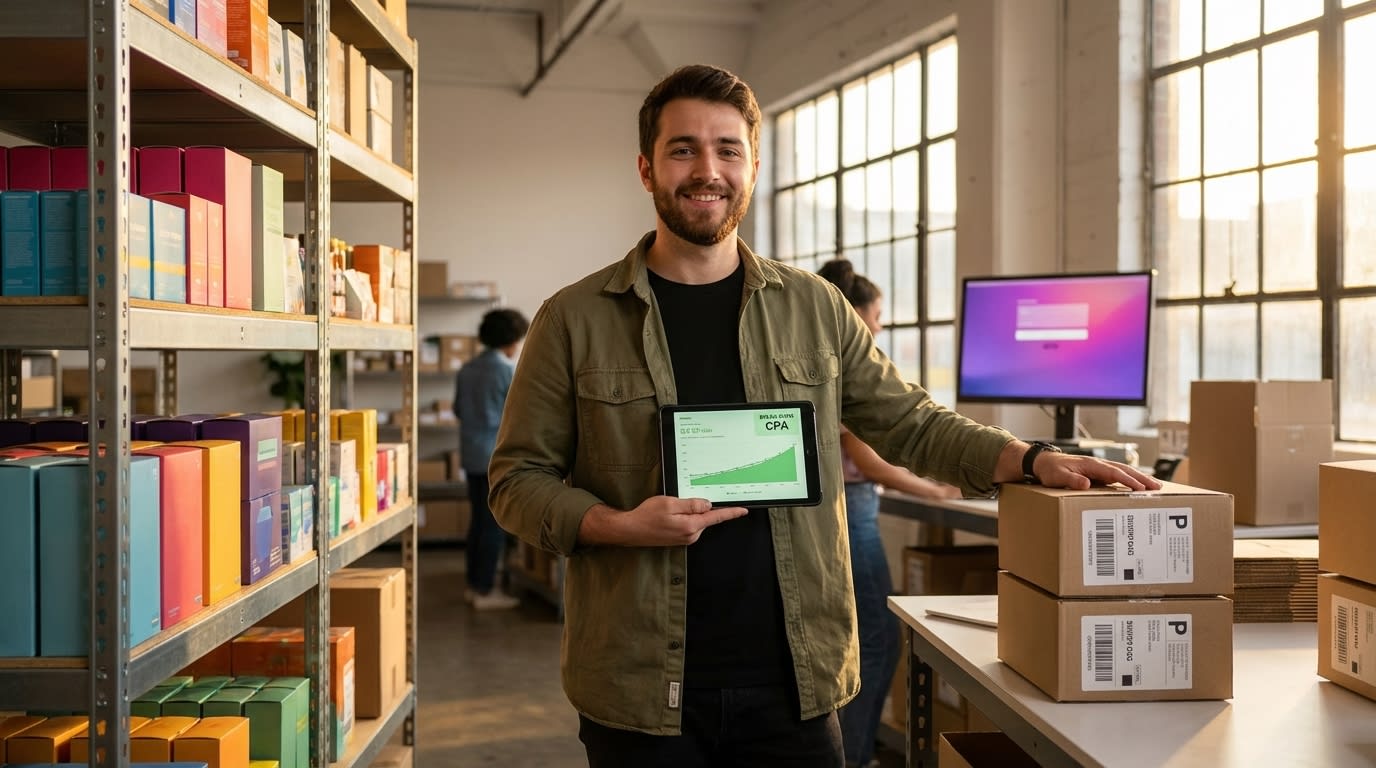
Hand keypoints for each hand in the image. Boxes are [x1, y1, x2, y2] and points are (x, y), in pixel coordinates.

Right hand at [578, 496, 748, 546]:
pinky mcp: (679, 538)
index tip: (743, 510)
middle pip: (706, 517)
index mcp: (691, 526)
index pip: (716, 517)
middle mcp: (691, 535)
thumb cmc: (646, 516)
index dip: (731, 513)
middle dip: (702, 507)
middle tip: (683, 499)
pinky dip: (685, 517)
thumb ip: (691, 504)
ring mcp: (685, 538)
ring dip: (690, 512)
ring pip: (697, 520)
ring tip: (670, 507)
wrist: (630, 530)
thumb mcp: (670, 503)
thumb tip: (707, 505)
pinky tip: (670, 513)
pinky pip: (689, 524)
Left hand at [1034, 452, 1161, 491]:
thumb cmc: (1050, 470)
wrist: (1043, 463)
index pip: (1114, 472)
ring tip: (1155, 486)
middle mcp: (1098, 464)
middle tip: (1158, 487)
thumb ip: (1071, 480)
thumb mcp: (1058, 476)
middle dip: (1142, 478)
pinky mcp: (1098, 473)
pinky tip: (1138, 487)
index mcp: (1091, 464)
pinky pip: (1118, 476)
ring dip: (1139, 478)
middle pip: (1124, 469)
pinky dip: (1130, 480)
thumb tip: (1087, 484)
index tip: (1141, 488)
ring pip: (1123, 471)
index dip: (1128, 481)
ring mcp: (1099, 468)